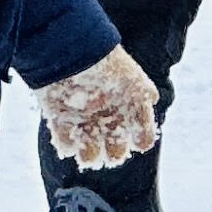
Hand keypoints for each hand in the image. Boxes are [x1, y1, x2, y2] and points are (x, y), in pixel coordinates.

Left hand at [34, 47, 160, 172]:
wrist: (70, 55)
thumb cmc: (106, 65)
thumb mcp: (132, 77)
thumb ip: (145, 92)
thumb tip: (152, 99)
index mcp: (126, 106)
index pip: (141, 133)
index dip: (142, 139)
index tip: (137, 139)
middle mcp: (106, 115)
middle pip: (115, 149)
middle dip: (114, 153)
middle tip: (112, 149)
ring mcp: (83, 118)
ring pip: (89, 152)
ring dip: (90, 155)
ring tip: (89, 148)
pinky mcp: (60, 119)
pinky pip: (65, 143)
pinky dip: (68, 144)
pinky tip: (72, 134)